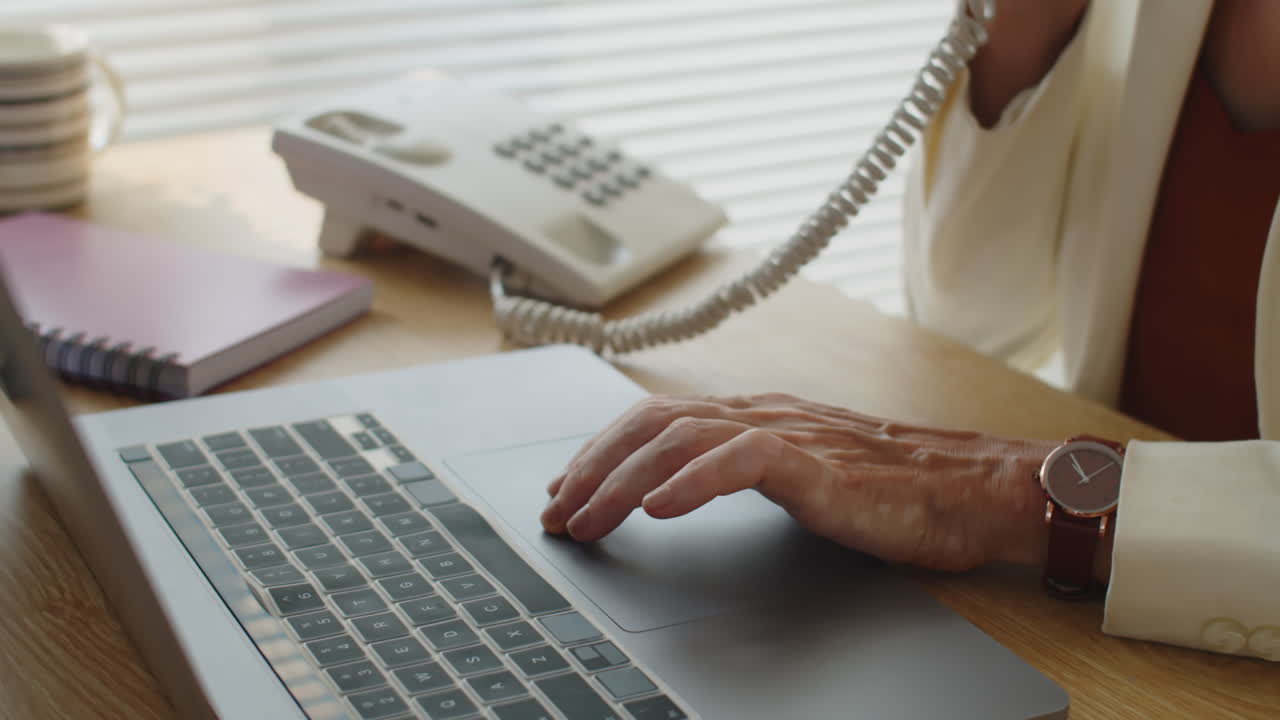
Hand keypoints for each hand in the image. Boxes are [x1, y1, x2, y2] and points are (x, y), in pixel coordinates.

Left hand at [541, 394, 1057, 571]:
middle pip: (653, 424)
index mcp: (753, 416)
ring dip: (623, 482)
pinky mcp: (816, 464)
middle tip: (556, 511)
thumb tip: (680, 486)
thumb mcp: (798, 472)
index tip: (565, 488)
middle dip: (593, 467)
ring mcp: (788, 433)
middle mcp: (761, 414)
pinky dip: (692, 482)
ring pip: (682, 440)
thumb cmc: (892, 490)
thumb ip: (743, 467)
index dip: (602, 451)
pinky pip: (741, 462)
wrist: (969, 488)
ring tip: (588, 518)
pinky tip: (659, 509)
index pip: (657, 419)